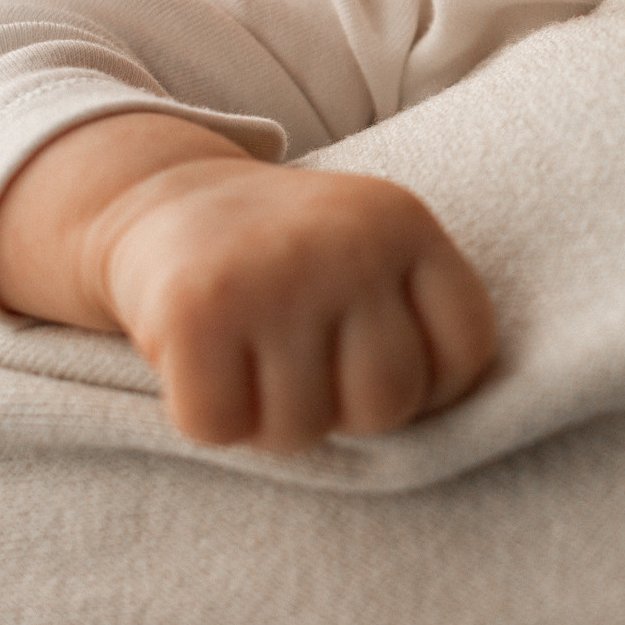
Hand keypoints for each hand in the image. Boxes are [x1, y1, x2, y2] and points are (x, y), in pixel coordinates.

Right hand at [0, 111, 496, 449]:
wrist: (157, 196)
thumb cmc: (284, 256)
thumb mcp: (366, 250)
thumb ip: (412, 317)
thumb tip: (452, 429)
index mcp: (406, 224)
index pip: (468, 354)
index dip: (430, 390)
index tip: (376, 371)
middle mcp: (349, 243)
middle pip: (387, 404)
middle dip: (340, 411)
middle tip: (301, 369)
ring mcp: (274, 274)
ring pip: (301, 428)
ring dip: (267, 417)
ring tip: (249, 357)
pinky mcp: (197, 309)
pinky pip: (221, 426)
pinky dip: (205, 416)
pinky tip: (199, 362)